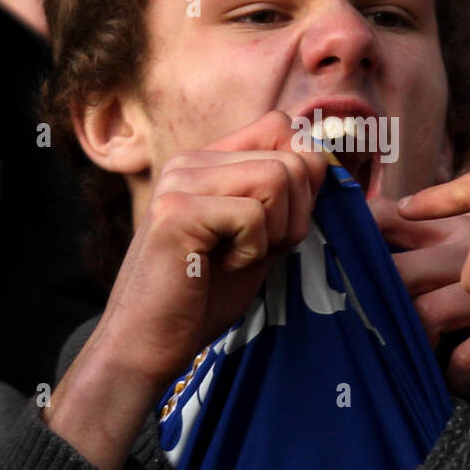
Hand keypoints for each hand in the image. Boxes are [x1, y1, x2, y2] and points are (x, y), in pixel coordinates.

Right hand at [44, 111, 328, 469]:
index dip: (303, 173)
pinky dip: (252, 250)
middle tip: (258, 251)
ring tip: (239, 257)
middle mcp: (190, 161)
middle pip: (290, 157)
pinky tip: (221, 267)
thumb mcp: (257, 237)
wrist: (149, 343)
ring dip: (276, 231)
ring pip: (278, 178)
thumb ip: (284, 197)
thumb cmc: (203, 297)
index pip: (280, 126)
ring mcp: (180, 181)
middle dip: (296, 215)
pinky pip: (253, 214)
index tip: (280, 222)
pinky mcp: (176, 211)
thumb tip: (320, 158)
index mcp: (207, 161)